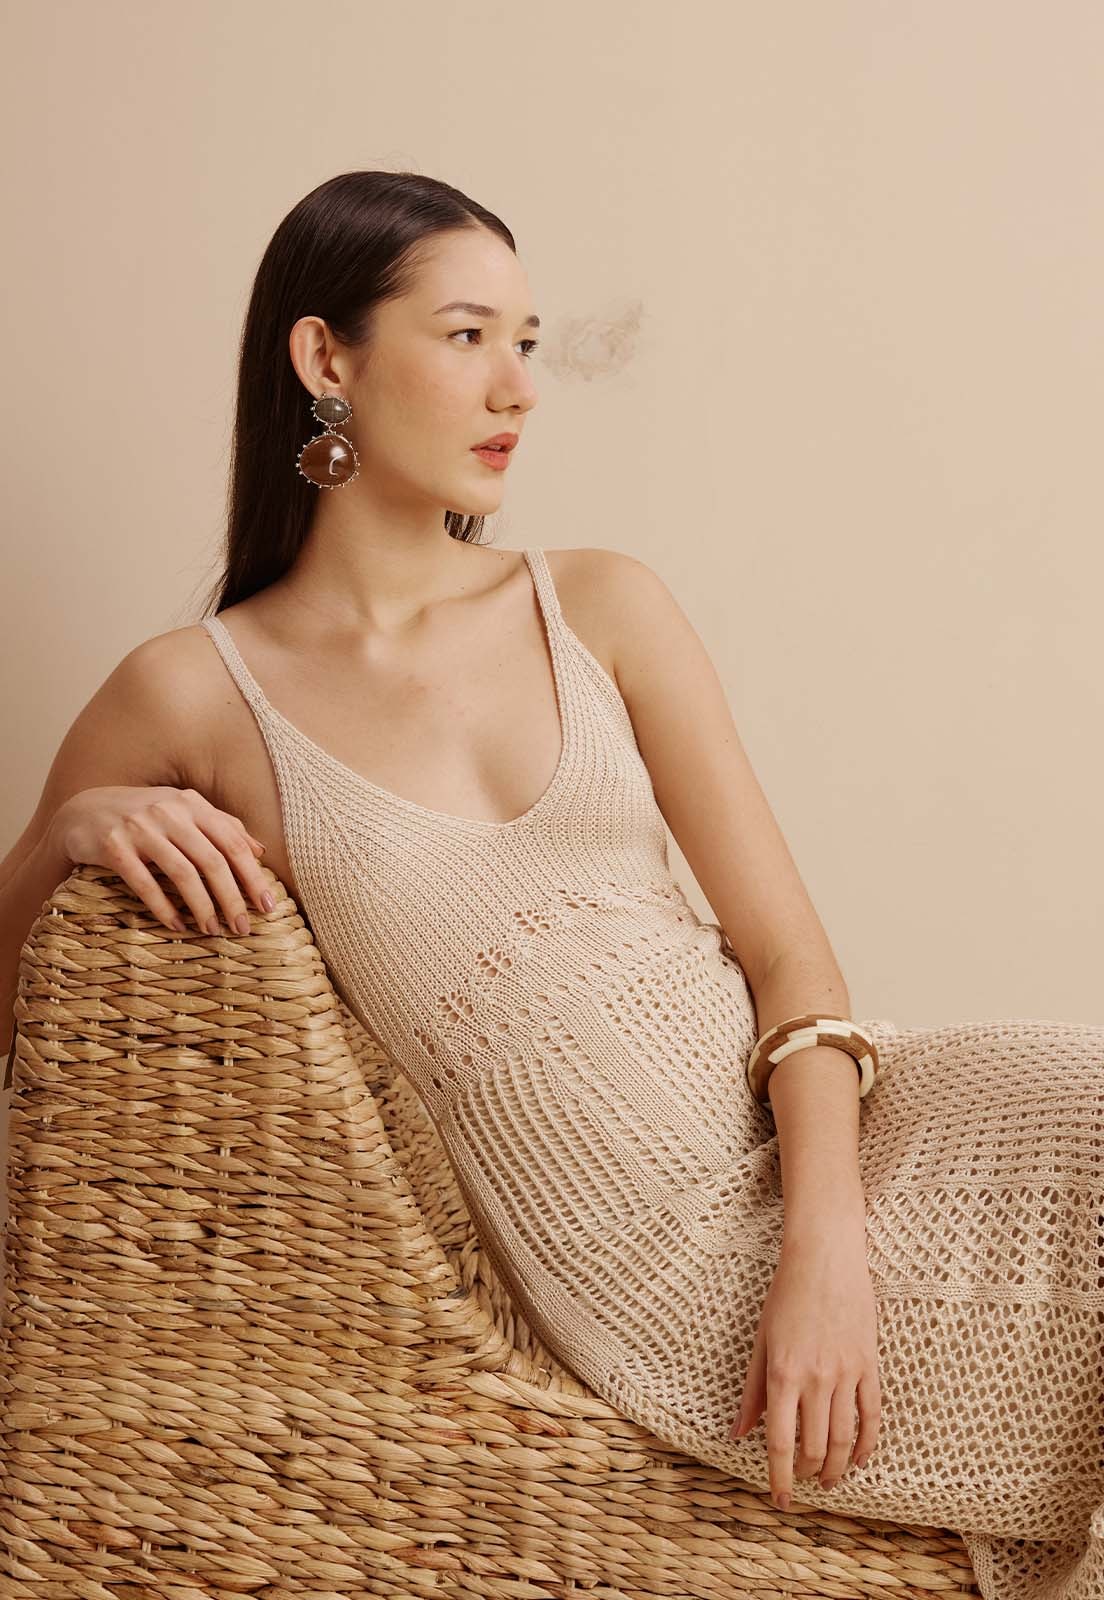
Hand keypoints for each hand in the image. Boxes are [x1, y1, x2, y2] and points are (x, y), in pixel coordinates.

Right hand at [50, 785, 273, 935]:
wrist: (83, 811)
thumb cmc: (144, 816)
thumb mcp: (183, 812)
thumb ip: (221, 826)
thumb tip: (260, 851)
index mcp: (191, 804)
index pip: (233, 842)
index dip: (252, 876)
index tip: (267, 905)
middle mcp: (169, 812)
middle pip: (212, 860)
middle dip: (232, 898)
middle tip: (242, 928)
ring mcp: (140, 828)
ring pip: (182, 873)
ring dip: (202, 907)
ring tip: (212, 931)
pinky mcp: (114, 847)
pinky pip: (144, 883)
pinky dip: (163, 908)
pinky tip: (177, 926)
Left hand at [728, 1222, 880, 1509]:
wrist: (825, 1257)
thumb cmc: (786, 1295)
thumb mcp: (760, 1341)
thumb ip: (751, 1391)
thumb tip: (738, 1433)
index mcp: (782, 1373)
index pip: (779, 1442)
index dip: (780, 1477)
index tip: (780, 1500)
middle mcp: (814, 1378)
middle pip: (815, 1447)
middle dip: (808, 1473)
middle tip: (804, 1483)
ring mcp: (845, 1372)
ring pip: (844, 1438)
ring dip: (837, 1467)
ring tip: (830, 1480)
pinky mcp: (869, 1364)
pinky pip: (872, 1414)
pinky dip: (867, 1443)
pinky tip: (860, 1459)